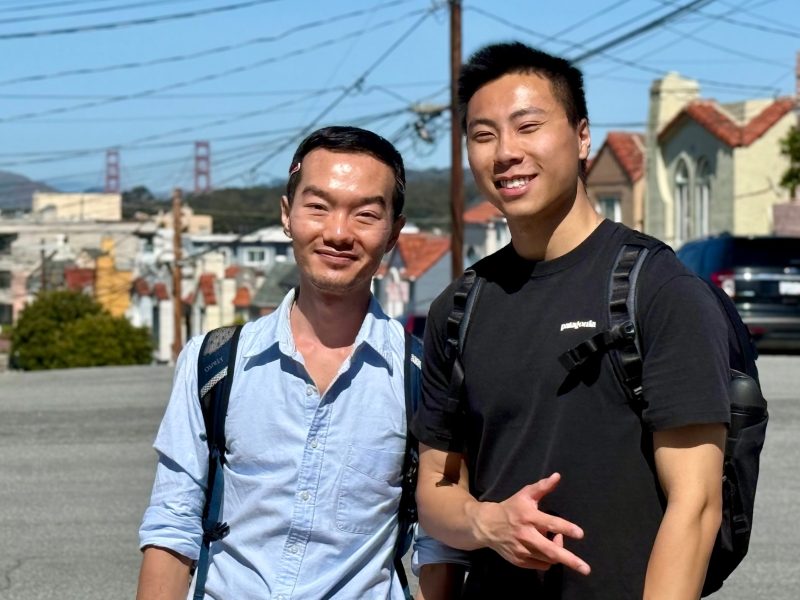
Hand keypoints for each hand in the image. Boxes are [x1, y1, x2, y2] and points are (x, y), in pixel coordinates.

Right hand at [472, 473, 589, 573]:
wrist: (487, 526)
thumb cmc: (511, 508)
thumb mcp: (525, 495)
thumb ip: (542, 487)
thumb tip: (558, 476)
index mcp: (529, 517)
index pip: (550, 523)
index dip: (566, 528)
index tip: (580, 534)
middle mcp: (526, 535)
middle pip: (551, 550)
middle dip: (570, 560)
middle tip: (586, 569)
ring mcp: (522, 551)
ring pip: (548, 558)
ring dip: (558, 553)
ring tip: (557, 541)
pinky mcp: (520, 561)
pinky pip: (541, 565)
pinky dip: (549, 560)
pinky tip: (547, 550)